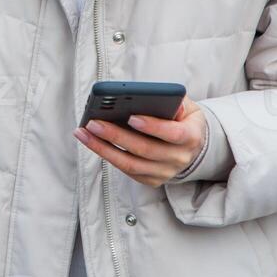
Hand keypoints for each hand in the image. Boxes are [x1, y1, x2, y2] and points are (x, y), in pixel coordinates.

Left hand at [72, 95, 206, 187]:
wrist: (193, 146)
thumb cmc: (183, 120)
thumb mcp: (186, 106)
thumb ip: (173, 100)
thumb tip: (152, 97)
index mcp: (191, 137)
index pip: (173, 134)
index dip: (153, 127)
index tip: (131, 117)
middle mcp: (179, 158)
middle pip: (145, 150)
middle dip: (117, 135)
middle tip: (94, 122)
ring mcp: (165, 172)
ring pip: (131, 164)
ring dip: (103, 148)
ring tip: (84, 132)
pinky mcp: (152, 180)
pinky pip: (126, 171)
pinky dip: (107, 156)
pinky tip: (92, 142)